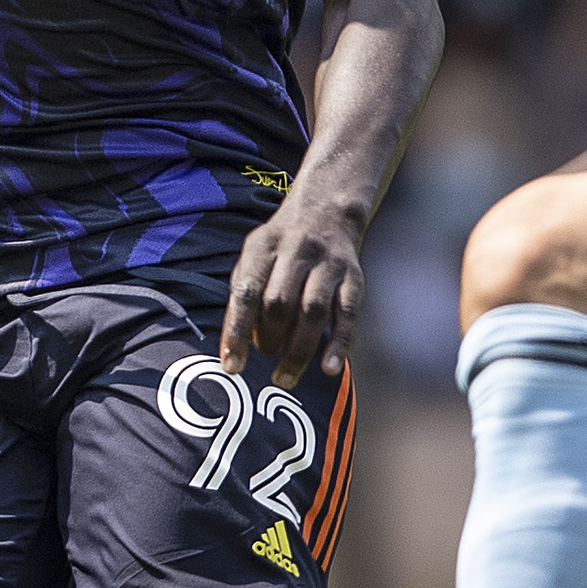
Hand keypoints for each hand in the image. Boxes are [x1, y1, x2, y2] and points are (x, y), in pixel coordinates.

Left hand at [221, 190, 367, 389]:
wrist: (326, 210)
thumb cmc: (281, 247)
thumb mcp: (255, 255)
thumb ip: (245, 293)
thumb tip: (238, 345)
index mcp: (263, 246)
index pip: (246, 292)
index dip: (236, 331)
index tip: (232, 367)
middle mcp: (297, 251)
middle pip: (279, 302)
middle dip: (269, 339)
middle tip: (265, 360)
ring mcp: (328, 263)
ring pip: (312, 311)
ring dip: (298, 350)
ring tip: (285, 377)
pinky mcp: (353, 277)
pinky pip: (347, 314)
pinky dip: (339, 343)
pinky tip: (329, 368)